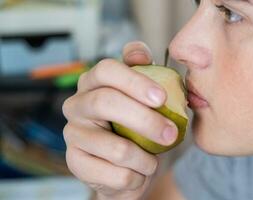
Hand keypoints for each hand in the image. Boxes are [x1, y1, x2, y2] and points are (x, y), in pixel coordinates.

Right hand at [62, 41, 177, 199]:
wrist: (126, 165)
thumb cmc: (136, 126)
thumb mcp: (143, 97)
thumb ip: (143, 71)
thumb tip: (141, 53)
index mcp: (92, 83)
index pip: (106, 69)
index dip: (135, 81)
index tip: (162, 98)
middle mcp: (76, 105)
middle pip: (106, 102)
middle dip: (145, 120)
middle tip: (171, 134)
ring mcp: (72, 134)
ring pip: (117, 148)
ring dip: (146, 159)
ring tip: (152, 161)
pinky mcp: (75, 163)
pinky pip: (116, 175)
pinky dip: (137, 177)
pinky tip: (137, 173)